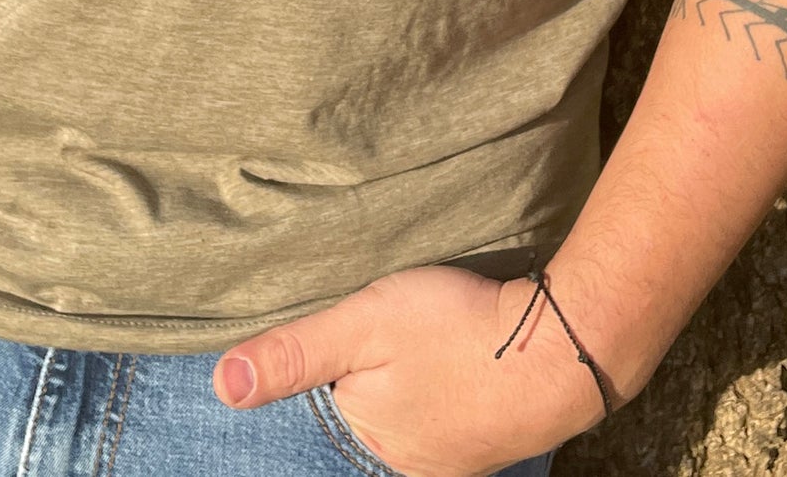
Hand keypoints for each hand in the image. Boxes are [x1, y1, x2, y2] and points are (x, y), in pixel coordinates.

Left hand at [212, 264, 609, 476]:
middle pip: (374, 404)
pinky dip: (455, 382)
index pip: (331, 398)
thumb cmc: (459, 331)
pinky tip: (465, 358)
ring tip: (439, 337)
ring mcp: (458, 456)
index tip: (370, 323)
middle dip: (382, 367)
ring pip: (416, 407)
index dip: (344, 352)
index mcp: (371, 440)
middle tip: (410, 323)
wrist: (564, 349)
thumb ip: (297, 352)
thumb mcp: (365, 325)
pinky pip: (455, 409)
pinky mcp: (494, 434)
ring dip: (421, 375)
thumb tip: (222, 385)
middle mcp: (410, 462)